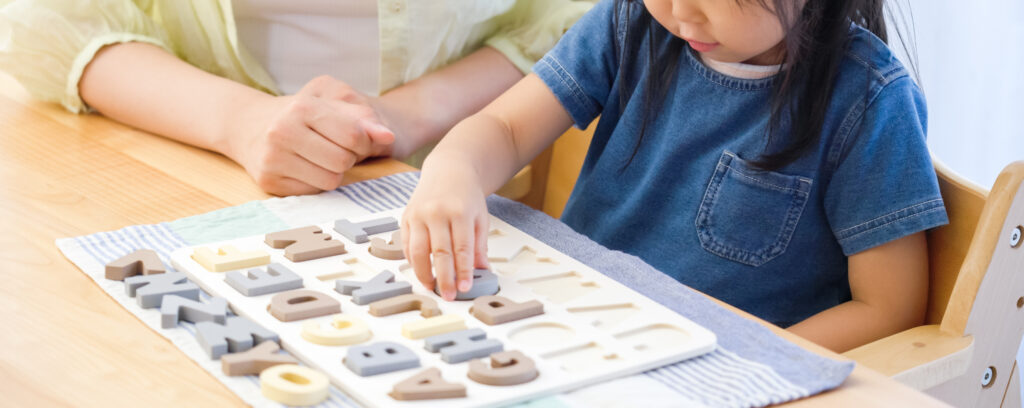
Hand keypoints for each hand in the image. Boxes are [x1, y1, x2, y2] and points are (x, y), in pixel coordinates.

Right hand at [227, 76, 395, 194]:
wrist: (247, 125)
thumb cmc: (298, 114)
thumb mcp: (329, 106)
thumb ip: (363, 119)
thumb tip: (389, 137)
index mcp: (302, 107)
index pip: (354, 136)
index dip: (362, 141)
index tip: (354, 139)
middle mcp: (282, 131)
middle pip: (343, 161)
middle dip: (346, 157)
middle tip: (332, 148)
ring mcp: (272, 158)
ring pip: (330, 181)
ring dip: (333, 172)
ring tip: (318, 157)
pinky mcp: (268, 182)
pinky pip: (313, 193)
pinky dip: (315, 182)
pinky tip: (303, 168)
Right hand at [401, 170, 490, 300]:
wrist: (448, 171)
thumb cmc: (466, 195)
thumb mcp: (480, 218)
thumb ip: (479, 246)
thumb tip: (481, 271)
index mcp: (459, 211)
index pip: (461, 248)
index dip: (462, 271)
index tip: (464, 287)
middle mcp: (436, 212)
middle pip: (439, 252)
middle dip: (444, 277)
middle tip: (449, 294)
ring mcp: (418, 214)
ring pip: (418, 251)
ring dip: (424, 273)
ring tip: (432, 287)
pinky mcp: (406, 217)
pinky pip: (407, 244)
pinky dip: (412, 261)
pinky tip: (421, 271)